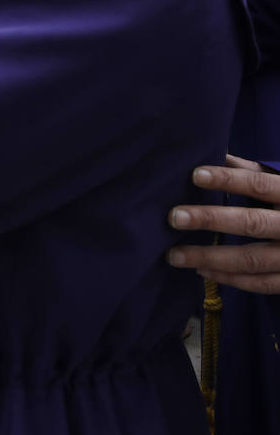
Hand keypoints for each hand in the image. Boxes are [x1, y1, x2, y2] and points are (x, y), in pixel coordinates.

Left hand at [168, 155, 279, 292]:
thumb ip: (250, 171)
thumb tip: (212, 151)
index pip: (259, 184)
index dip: (228, 179)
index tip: (195, 175)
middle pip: (252, 222)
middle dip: (211, 219)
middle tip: (175, 217)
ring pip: (252, 259)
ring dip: (210, 257)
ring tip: (175, 255)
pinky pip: (260, 283)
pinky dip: (230, 279)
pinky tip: (201, 271)